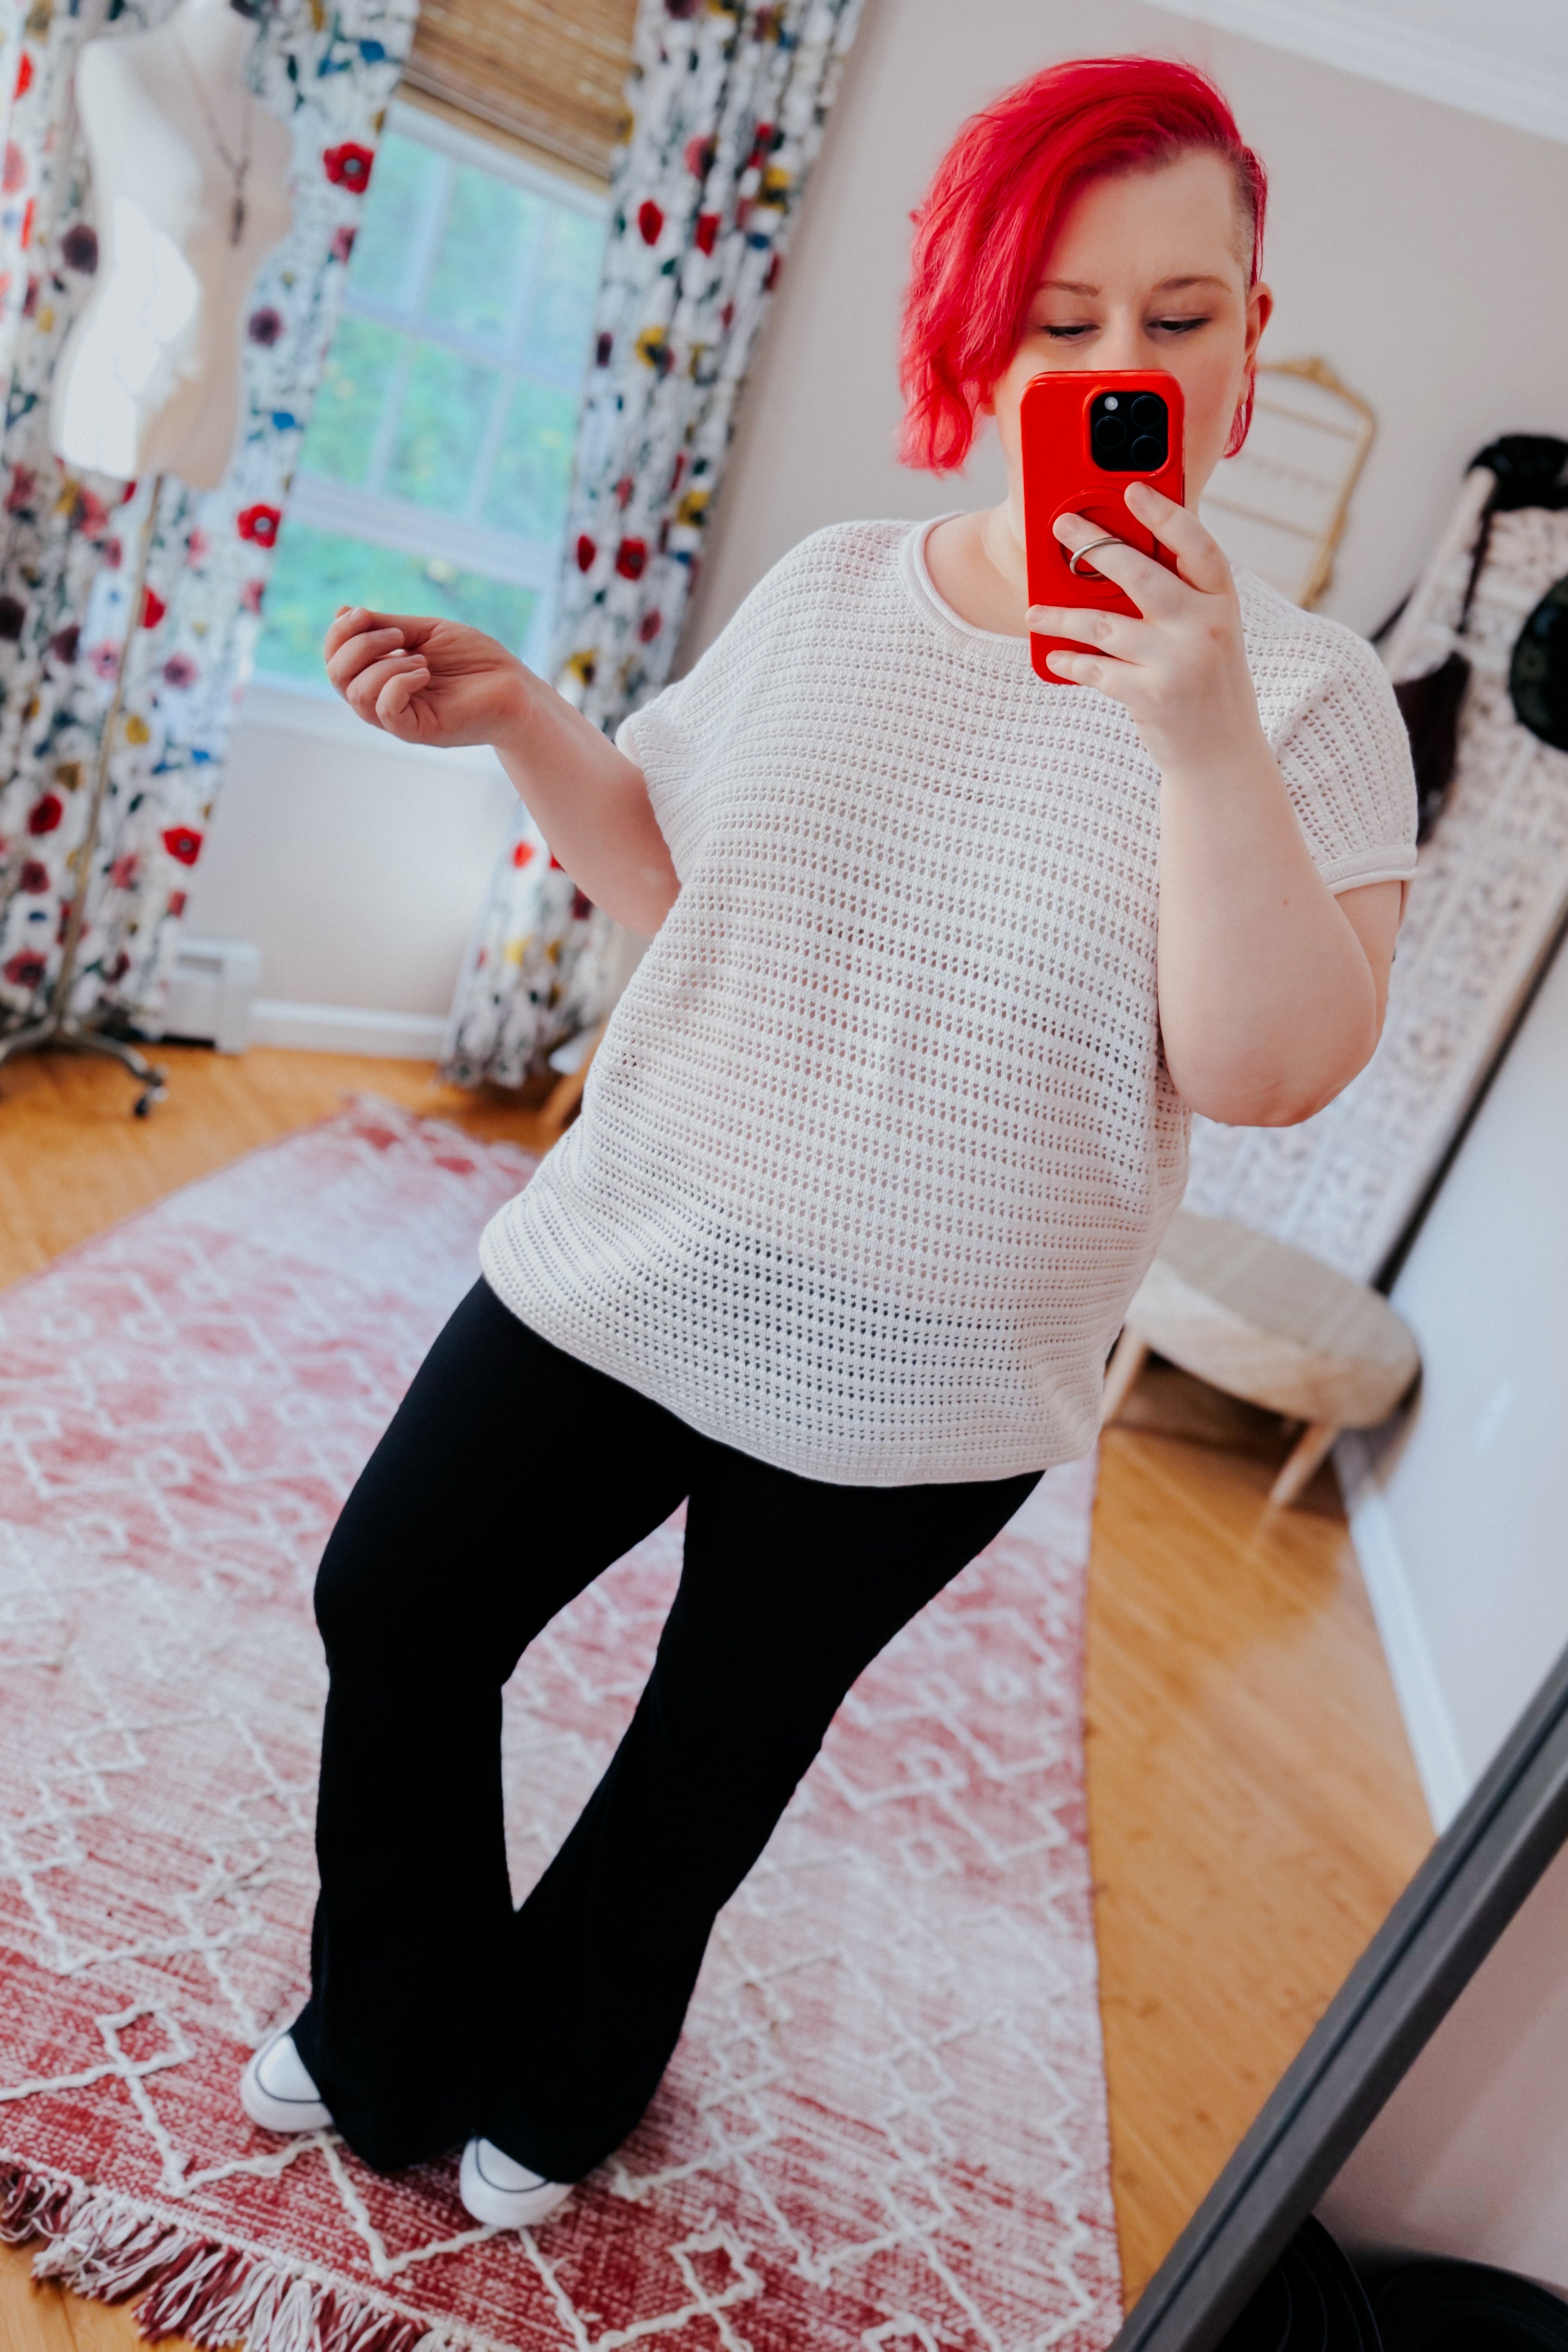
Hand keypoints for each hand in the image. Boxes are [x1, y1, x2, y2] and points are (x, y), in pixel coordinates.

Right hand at [323, 606, 531, 749]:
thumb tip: (341, 611)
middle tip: (397, 633)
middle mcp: (384, 698)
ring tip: (420, 658)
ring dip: (383, 663)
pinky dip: (398, 683)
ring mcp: (400, 717)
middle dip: (356, 645)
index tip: (362, 612)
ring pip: (357, 695)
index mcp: (381, 674)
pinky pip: (385, 711)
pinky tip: (424, 672)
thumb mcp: (425, 632)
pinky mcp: (418, 731)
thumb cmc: (476, 659)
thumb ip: (385, 625)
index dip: (338, 633)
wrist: (516, 687)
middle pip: (337, 677)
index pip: (336, 660)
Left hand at [1026, 484, 1265, 780]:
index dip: (1164, 513)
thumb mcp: (1208, 632)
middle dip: (1094, 545)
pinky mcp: (1152, 697)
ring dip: (1062, 615)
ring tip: (1033, 611)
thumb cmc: (1207, 683)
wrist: (1222, 755)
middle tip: (1062, 526)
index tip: (1132, 489)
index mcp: (1223, 601)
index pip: (1197, 544)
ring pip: (1105, 624)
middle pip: (1140, 574)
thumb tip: (1115, 560)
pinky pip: (1096, 669)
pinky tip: (1054, 657)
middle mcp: (1205, 626)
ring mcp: (1178, 662)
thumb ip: (1178, 597)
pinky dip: (1070, 661)